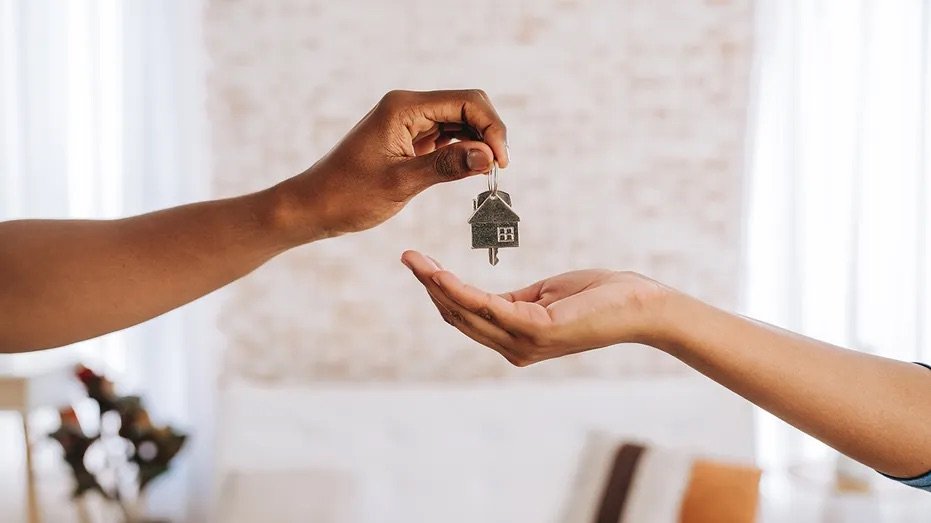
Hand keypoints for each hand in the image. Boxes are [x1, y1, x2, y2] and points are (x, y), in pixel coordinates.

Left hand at [273, 90, 508, 241]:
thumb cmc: (348, 195)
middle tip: (497, 169)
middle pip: (467, 107)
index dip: (492, 128)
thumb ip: (447, 166)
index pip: (466, 101)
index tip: (501, 162)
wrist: (314, 207)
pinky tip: (470, 170)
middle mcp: (408, 107)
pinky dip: (462, 151)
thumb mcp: (401, 183)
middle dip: (488, 133)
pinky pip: (446, 137)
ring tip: (487, 173)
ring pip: (459, 122)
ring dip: (477, 143)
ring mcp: (408, 122)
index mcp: (404, 107)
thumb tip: (488, 156)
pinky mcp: (408, 140)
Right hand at [401, 251, 672, 365]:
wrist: (639, 305)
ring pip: (464, 311)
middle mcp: (514, 347)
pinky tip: (439, 273)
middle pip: (458, 316)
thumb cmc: (599, 297)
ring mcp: (523, 342)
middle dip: (429, 286)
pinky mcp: (533, 329)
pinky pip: (484, 306)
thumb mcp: (546, 296)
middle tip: (407, 256)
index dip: (439, 292)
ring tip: (413, 260)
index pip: (466, 317)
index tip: (418, 264)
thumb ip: (515, 300)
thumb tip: (487, 297)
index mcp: (516, 338)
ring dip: (435, 284)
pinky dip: (457, 289)